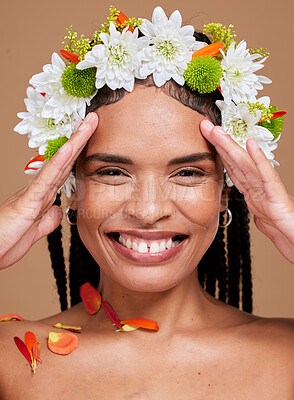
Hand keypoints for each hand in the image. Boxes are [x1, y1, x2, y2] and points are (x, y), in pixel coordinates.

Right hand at [0, 112, 97, 268]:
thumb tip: (59, 209)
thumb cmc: (6, 240)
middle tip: (93, 120)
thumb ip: (48, 220)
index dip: (79, 154)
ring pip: (59, 163)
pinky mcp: (29, 200)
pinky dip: (58, 162)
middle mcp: (40, 190)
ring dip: (74, 143)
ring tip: (87, 124)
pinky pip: (47, 178)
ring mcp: (35, 192)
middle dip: (80, 140)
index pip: (65, 171)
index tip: (90, 138)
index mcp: (43, 197)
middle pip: (65, 161)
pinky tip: (69, 148)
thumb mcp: (35, 231)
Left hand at [200, 120, 293, 263]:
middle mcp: (261, 188)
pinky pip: (266, 176)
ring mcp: (269, 191)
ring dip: (230, 146)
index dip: (220, 154)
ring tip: (217, 130)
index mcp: (255, 193)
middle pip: (236, 162)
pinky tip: (250, 145)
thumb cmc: (287, 233)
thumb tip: (252, 209)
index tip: (207, 139)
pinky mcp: (278, 197)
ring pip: (246, 164)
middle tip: (205, 126)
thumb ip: (257, 213)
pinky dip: (258, 159)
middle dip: (220, 143)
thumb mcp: (265, 223)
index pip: (233, 170)